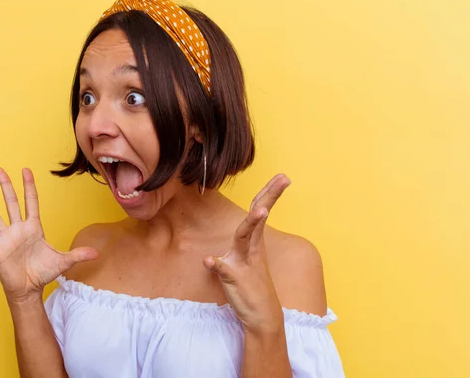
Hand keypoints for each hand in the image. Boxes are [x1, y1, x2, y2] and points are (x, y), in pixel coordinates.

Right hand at [0, 167, 98, 301]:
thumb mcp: (63, 262)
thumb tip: (98, 254)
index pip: (31, 202)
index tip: (26, 170)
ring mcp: (6, 238)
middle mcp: (18, 229)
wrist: (29, 289)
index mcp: (34, 227)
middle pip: (11, 202)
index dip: (29, 186)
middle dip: (5, 185)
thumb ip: (79, 255)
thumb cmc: (44, 273)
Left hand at [204, 174, 290, 333]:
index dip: (268, 193)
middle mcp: (251, 249)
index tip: (283, 176)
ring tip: (262, 210)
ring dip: (252, 224)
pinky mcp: (235, 280)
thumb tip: (209, 258)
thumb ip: (225, 260)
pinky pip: (225, 271)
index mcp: (253, 243)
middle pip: (258, 216)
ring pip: (245, 238)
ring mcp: (244, 263)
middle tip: (285, 177)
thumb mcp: (235, 270)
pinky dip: (217, 265)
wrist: (261, 318)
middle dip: (270, 196)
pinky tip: (210, 261)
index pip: (259, 211)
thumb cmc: (250, 291)